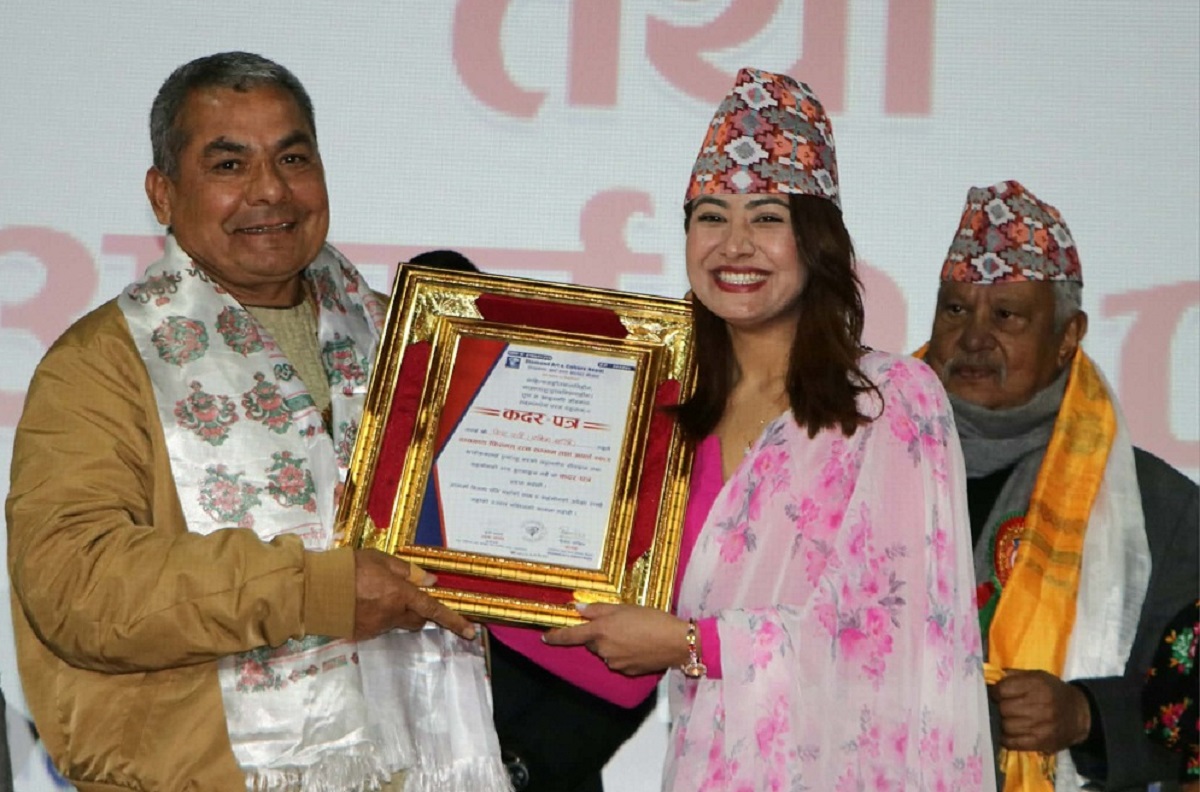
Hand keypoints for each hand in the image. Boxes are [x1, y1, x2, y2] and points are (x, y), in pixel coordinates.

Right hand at [352, 549, 474, 640]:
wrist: (314, 589)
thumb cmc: (348, 567)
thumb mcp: (380, 559)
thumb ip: (407, 571)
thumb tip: (430, 580)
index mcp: (400, 594)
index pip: (433, 609)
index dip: (454, 620)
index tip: (471, 632)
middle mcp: (392, 614)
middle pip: (418, 619)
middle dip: (418, 611)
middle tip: (404, 595)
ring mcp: (377, 627)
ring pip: (399, 623)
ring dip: (397, 613)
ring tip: (375, 595)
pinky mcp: (364, 634)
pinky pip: (380, 627)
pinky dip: (379, 617)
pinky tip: (363, 604)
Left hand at [542, 602, 690, 674]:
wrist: (675, 642)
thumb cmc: (650, 619)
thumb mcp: (624, 608)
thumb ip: (598, 609)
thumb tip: (577, 608)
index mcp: (600, 632)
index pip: (571, 635)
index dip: (556, 636)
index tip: (545, 637)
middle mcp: (603, 650)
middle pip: (593, 642)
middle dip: (600, 634)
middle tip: (620, 623)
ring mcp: (615, 663)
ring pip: (606, 652)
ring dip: (613, 643)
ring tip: (635, 633)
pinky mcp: (627, 672)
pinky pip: (619, 660)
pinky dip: (625, 653)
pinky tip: (640, 645)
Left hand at [988, 669, 1090, 752]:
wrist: (1079, 714)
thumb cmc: (1053, 691)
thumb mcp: (1037, 676)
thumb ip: (1013, 675)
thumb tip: (989, 680)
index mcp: (1037, 685)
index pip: (1003, 690)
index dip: (996, 692)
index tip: (996, 694)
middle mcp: (1041, 706)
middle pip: (1004, 709)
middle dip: (999, 708)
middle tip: (1002, 708)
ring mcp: (1042, 726)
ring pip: (1006, 727)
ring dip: (1003, 723)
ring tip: (1006, 719)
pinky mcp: (1042, 742)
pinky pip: (1013, 743)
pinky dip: (1006, 739)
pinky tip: (1007, 733)